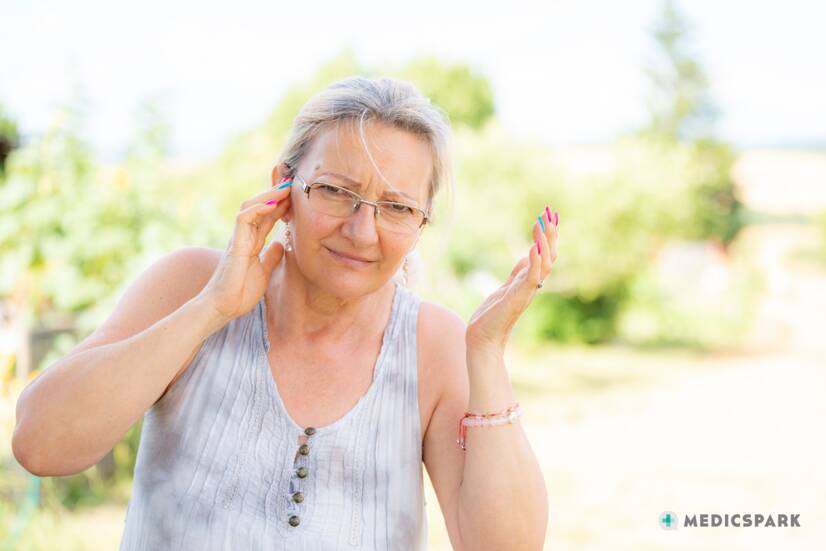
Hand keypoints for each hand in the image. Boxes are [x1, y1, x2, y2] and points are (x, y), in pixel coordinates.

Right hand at [197, 179, 293, 324]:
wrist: (222, 308)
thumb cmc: (239, 293)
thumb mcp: (263, 273)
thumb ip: (270, 258)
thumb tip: (281, 245)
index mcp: (251, 243)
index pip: (266, 218)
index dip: (280, 205)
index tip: (295, 196)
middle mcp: (243, 237)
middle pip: (259, 207)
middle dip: (275, 194)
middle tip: (291, 183)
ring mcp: (238, 239)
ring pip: (250, 207)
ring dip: (267, 196)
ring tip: (284, 188)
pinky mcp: (234, 245)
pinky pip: (243, 219)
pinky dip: (257, 209)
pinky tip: (272, 204)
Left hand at [466, 207, 558, 352]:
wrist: (482, 340)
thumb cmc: (491, 317)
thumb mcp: (505, 288)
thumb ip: (517, 274)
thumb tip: (527, 257)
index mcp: (528, 282)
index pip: (544, 255)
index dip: (547, 236)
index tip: (548, 216)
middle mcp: (531, 286)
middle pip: (550, 256)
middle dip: (551, 235)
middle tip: (550, 213)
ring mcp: (526, 292)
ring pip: (545, 264)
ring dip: (545, 243)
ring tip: (543, 224)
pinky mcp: (518, 298)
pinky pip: (532, 277)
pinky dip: (535, 262)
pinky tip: (534, 247)